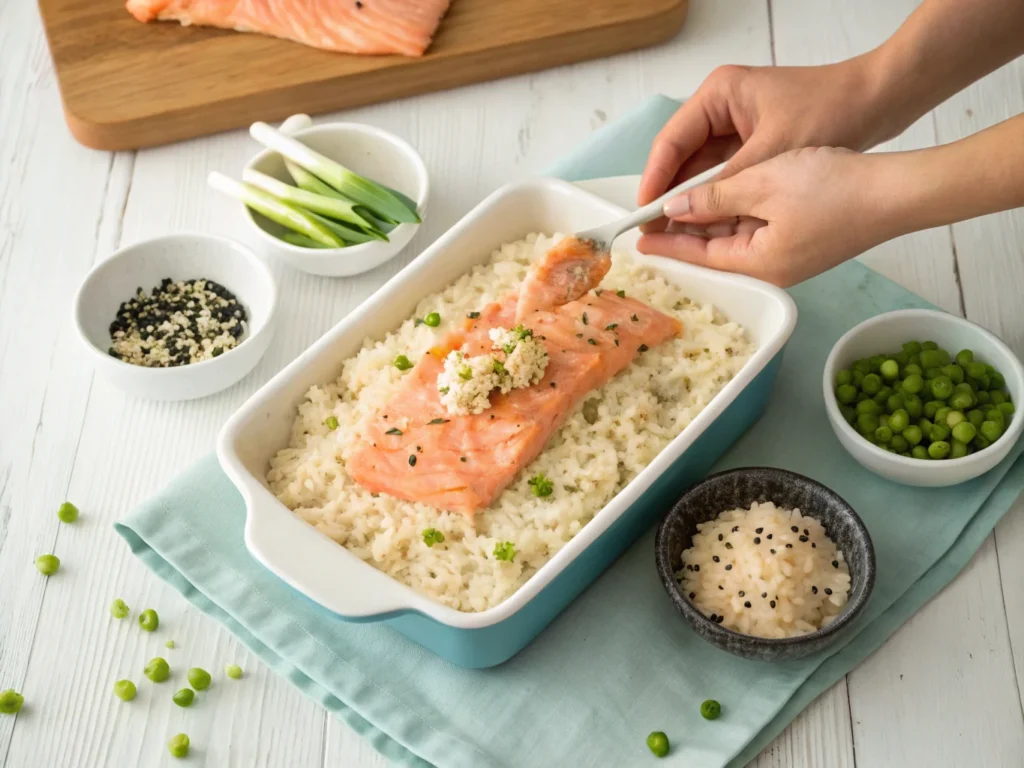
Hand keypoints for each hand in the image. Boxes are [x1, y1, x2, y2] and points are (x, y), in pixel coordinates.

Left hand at [637, 147, 905, 286]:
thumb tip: (674, 208)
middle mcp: (772, 269)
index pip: (699, 256)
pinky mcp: (806, 242)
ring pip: (736, 238)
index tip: (639, 239)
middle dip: (684, 233)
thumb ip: (714, 197)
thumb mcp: (763, 184)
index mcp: (759, 264)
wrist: (898, 191)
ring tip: (677, 207)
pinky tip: (721, 199)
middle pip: (715, 251)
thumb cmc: (833, 188)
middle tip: (651, 221)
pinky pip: (759, 231)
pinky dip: (736, 215)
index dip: (668, 244)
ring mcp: (791, 258)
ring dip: (709, 222)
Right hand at [638, 58, 893, 231]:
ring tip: (676, 234)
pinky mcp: (754, 140)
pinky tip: (707, 223)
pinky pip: (725, 173)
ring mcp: (738, 124)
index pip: (670, 143)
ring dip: (694, 199)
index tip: (644, 215)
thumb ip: (722, 187)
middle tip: (655, 232)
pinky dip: (718, 196)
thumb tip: (681, 213)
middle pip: (682, 157)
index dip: (655, 182)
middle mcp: (721, 107)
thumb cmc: (831, 111)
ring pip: (703, 168)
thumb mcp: (770, 154)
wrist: (881, 99)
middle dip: (672, 195)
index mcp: (718, 95)